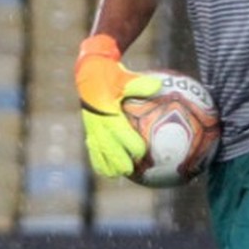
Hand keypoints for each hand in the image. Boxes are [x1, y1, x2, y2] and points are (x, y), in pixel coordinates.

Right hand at [76, 35, 162, 177]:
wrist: (88, 74)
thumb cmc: (111, 76)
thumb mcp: (125, 78)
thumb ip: (141, 85)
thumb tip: (160, 85)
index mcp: (109, 115)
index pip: (122, 135)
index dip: (134, 147)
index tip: (144, 153)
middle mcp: (99, 126)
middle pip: (110, 152)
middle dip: (122, 163)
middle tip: (134, 170)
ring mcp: (92, 130)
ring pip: (99, 156)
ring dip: (109, 166)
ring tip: (120, 174)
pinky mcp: (89, 132)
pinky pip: (93, 153)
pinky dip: (100, 163)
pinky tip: (109, 172)